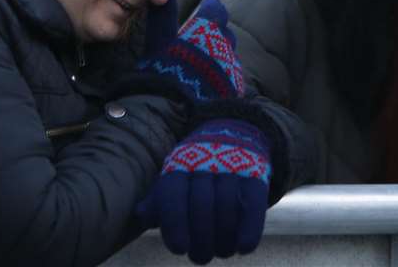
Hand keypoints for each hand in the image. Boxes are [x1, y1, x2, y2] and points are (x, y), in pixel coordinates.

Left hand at [136, 119, 269, 263]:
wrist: (229, 141)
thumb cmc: (192, 176)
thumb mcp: (172, 184)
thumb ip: (158, 202)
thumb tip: (142, 214)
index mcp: (178, 167)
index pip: (174, 194)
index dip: (175, 222)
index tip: (179, 248)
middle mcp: (205, 164)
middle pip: (201, 205)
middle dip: (201, 239)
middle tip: (200, 256)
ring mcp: (232, 169)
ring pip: (227, 207)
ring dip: (224, 239)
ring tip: (221, 251)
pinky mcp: (255, 177)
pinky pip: (254, 204)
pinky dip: (250, 229)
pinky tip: (244, 248)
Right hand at [138, 0, 249, 104]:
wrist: (183, 109)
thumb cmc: (167, 69)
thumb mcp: (158, 40)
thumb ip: (162, 15)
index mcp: (206, 28)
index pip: (215, 10)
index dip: (211, 8)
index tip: (208, 6)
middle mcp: (223, 44)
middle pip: (225, 33)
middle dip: (216, 36)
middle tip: (201, 42)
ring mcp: (231, 66)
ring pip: (228, 56)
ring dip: (218, 58)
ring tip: (203, 68)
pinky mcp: (236, 87)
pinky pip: (231, 77)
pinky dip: (221, 78)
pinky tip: (209, 86)